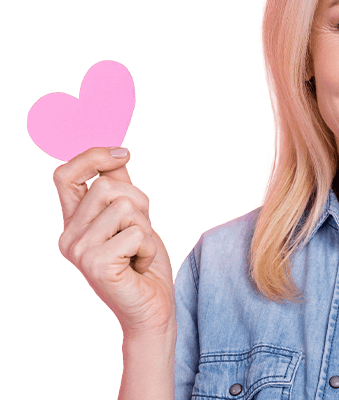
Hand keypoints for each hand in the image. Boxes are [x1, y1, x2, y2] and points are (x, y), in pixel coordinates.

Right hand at [54, 147, 174, 336]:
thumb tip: (118, 152)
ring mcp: (79, 251)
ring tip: (138, 251)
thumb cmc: (142, 263)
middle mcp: (68, 236)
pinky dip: (148, 248)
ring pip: (124, 207)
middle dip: (139, 202)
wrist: (150, 308)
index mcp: (73, 222)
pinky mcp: (96, 265)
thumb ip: (122, 188)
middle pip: (106, 186)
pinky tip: (139, 265)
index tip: (124, 154)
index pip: (65, 176)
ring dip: (146, 228)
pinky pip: (136, 233)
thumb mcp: (134, 217)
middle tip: (141, 231)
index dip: (92, 157)